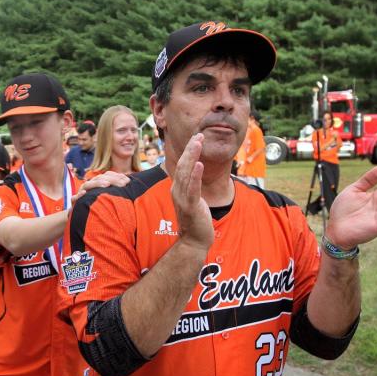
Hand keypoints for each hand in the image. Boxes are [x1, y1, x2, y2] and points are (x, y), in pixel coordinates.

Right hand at [70, 170, 130, 209]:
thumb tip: (130, 187)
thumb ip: (117, 193)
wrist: (80, 217)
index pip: (107, 176)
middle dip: (111, 180)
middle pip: (99, 179)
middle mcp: (90, 186)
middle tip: (122, 184)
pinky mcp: (74, 201)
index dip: (117, 176)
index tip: (128, 181)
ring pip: (88, 185)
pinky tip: (85, 193)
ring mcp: (81, 193)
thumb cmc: (98, 207)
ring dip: (97, 184)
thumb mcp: (108, 199)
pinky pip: (74, 197)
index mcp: (98, 184)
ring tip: (106, 185)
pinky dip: (79, 195)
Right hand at [171, 134, 212, 250]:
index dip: (189, 150)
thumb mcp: (191, 198)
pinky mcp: (190, 207)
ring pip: (186, 173)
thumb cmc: (195, 220)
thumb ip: (191, 185)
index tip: (196, 137)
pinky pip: (192, 189)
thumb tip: (194, 171)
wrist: (194, 240)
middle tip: (198, 134)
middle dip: (190, 149)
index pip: (182, 165)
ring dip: (192, 156)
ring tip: (198, 143)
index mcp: (177, 188)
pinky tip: (199, 165)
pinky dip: (195, 176)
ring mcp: (182, 199)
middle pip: (182, 165)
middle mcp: (177, 191)